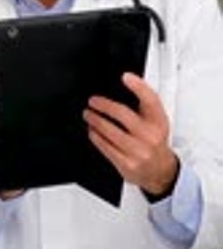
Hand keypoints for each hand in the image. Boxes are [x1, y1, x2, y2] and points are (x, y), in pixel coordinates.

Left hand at [83, 72, 178, 195]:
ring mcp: (138, 151)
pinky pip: (105, 147)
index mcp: (158, 122)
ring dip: (95, 120)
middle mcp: (150, 136)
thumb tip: (124, 83)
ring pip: (110, 131)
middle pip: (123, 114)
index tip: (126, 77)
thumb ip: (144, 104)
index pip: (151, 100)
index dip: (139, 87)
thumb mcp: (156, 122)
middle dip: (104, 105)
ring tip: (88, 114)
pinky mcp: (126, 164)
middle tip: (93, 101)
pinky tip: (92, 131)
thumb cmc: (154, 141)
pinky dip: (96, 136)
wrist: (160, 172)